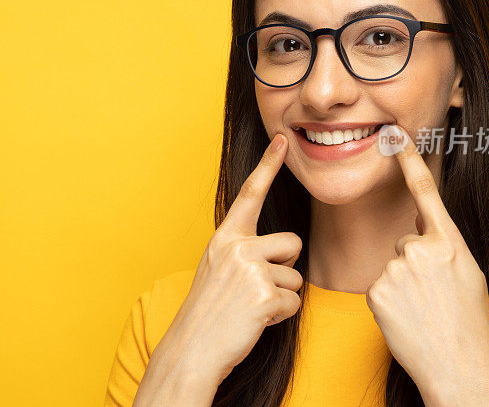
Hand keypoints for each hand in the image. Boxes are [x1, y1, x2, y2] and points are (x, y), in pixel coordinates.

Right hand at [149, 133, 303, 387]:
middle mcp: (236, 246)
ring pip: (295, 276)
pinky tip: (255, 321)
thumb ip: (244, 251)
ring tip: (250, 308)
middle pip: (292, 243)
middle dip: (284, 267)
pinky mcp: (263, 294)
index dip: (269, 165)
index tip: (283, 139)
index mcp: (224, 237)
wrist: (192, 348)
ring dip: (280, 297)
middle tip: (255, 289)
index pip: (251, 194)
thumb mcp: (218, 269)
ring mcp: (249, 269)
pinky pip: (294, 301)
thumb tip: (284, 248)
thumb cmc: (209, 312)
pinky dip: (280, 316)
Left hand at [365, 125, 488, 402]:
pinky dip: (389, 299)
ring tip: (421, 309)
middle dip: (415, 263)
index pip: (425, 193)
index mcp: (449, 243)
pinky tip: (406, 316)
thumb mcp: (468, 274)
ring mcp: (396, 269)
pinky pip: (379, 285)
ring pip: (392, 265)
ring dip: (402, 283)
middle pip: (406, 242)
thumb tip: (422, 224)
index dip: (409, 162)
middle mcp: (420, 249)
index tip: (395, 136)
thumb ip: (445, 245)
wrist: (457, 366)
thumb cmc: (468, 323)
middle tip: (433, 295)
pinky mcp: (376, 290)